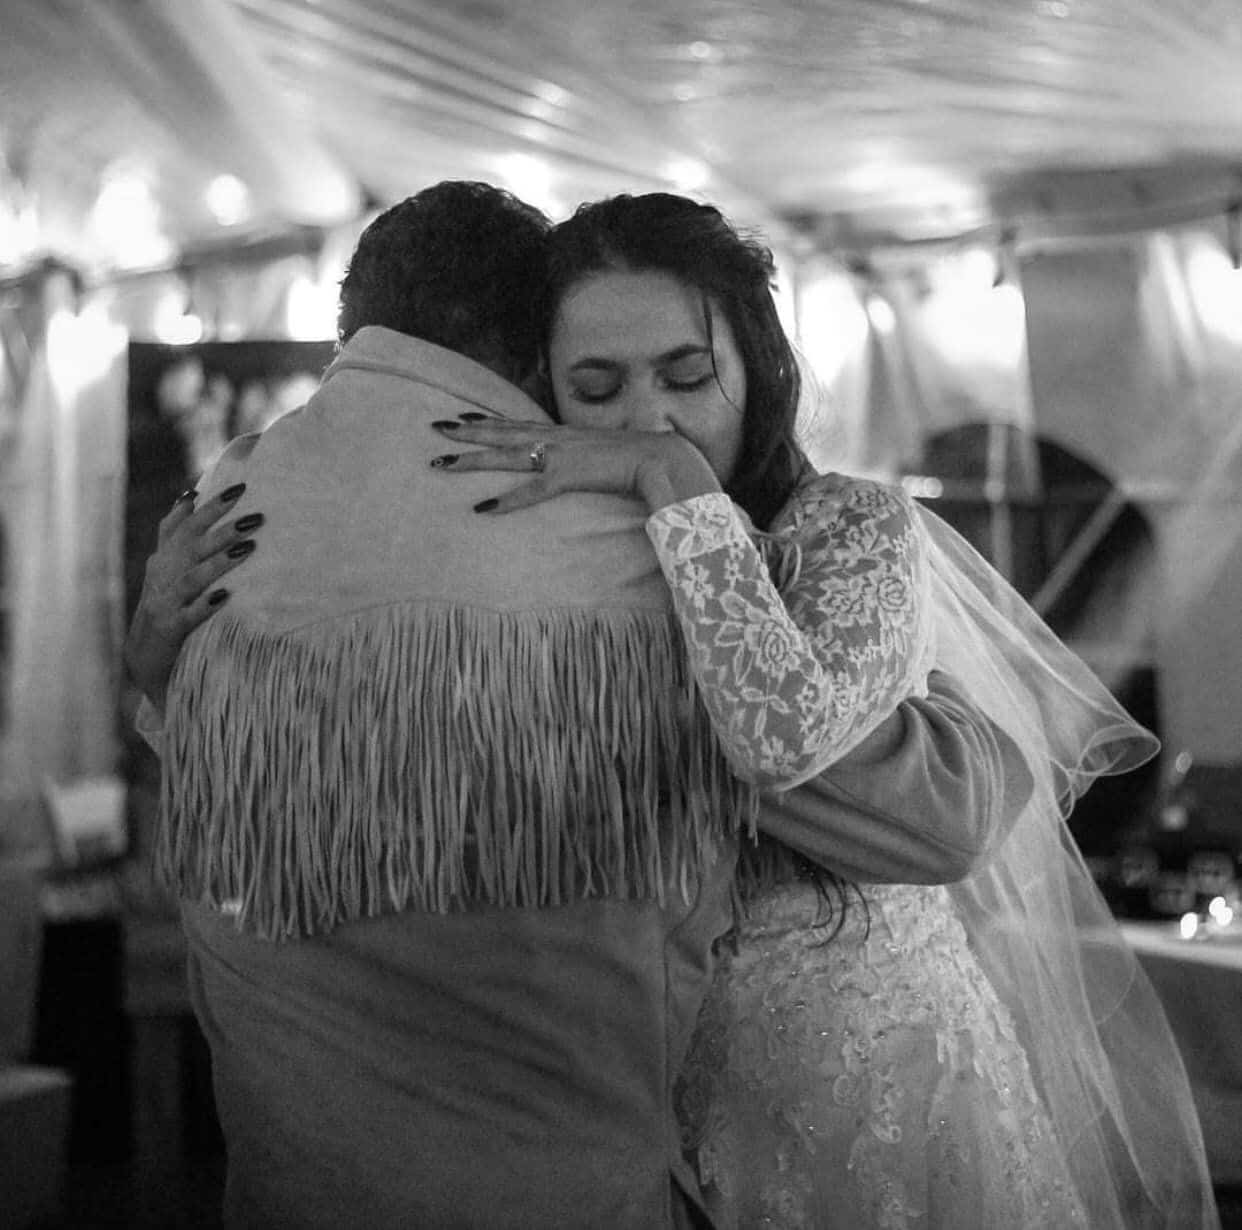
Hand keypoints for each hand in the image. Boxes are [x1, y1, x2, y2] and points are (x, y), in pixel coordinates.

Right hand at [123, 484, 261, 712]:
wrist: (141, 659)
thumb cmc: (166, 607)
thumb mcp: (168, 569)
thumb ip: (178, 536)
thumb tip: (190, 496)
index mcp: (164, 559)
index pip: (183, 525)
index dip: (207, 506)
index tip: (237, 487)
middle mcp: (161, 575)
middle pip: (190, 544)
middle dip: (221, 526)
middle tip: (256, 515)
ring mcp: (163, 602)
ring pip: (192, 576)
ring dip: (219, 561)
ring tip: (249, 547)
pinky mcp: (168, 629)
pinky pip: (188, 616)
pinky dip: (205, 605)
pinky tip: (226, 596)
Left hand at [428, 415, 718, 513]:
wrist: (661, 457)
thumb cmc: (641, 458)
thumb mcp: (607, 454)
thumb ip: (590, 458)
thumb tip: (587, 464)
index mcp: (564, 434)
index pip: (518, 423)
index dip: (488, 420)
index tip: (462, 417)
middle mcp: (556, 439)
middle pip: (502, 433)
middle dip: (466, 432)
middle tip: (434, 430)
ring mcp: (559, 456)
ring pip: (505, 456)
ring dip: (471, 460)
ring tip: (440, 464)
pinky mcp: (567, 477)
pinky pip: (530, 491)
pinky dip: (506, 500)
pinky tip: (482, 508)